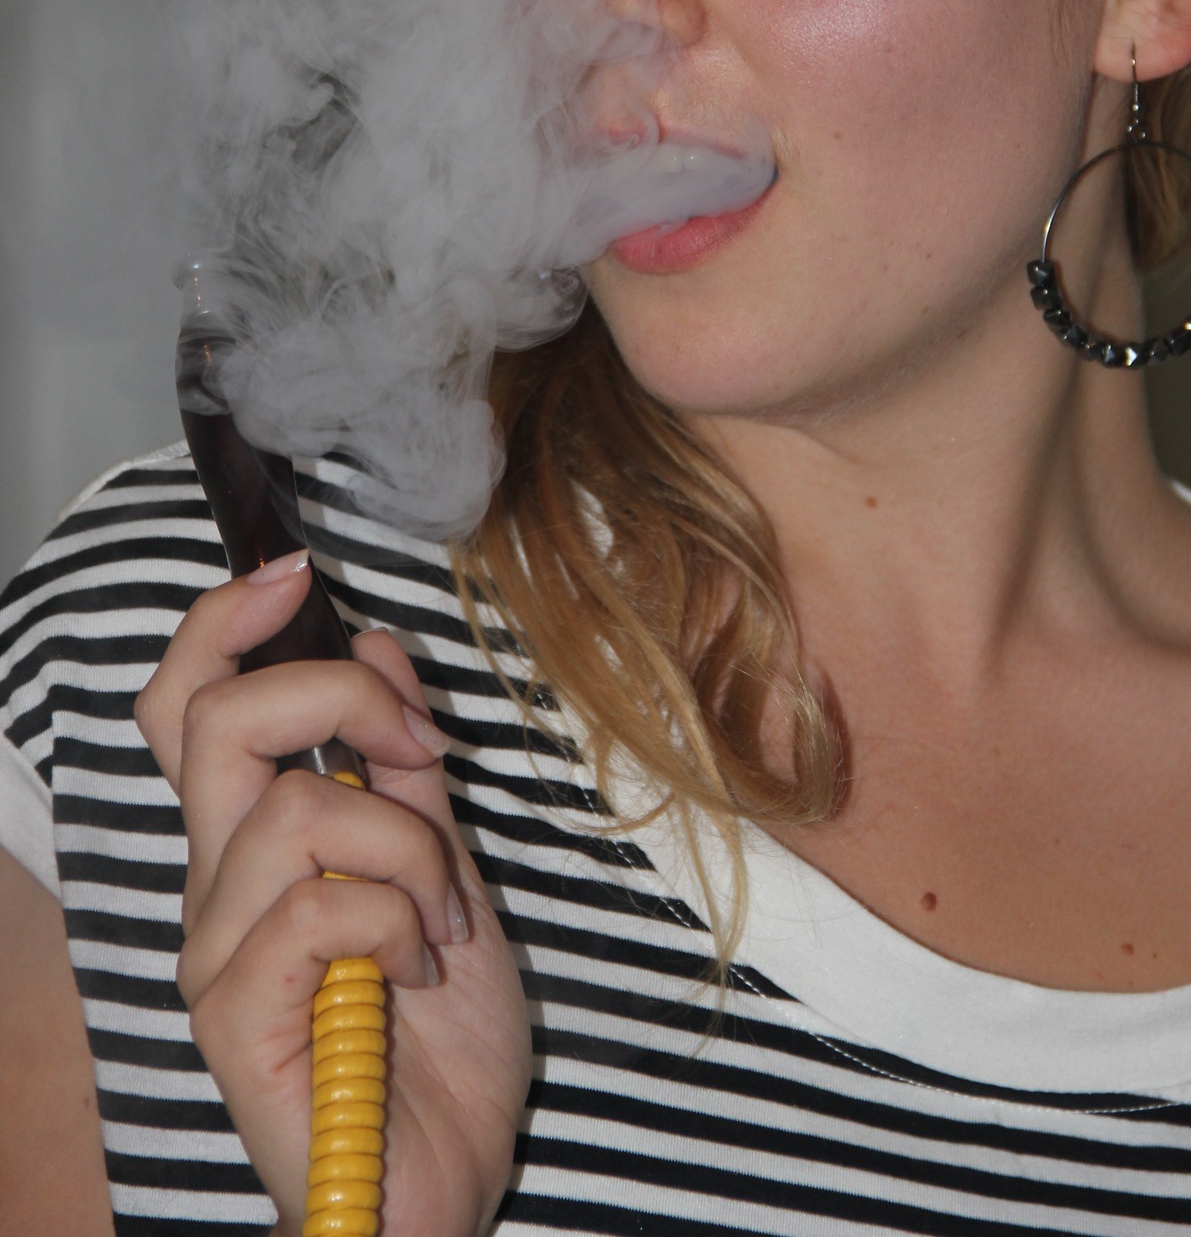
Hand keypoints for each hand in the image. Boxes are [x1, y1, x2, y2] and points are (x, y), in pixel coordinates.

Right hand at [135, 555, 530, 1236]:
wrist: (443, 1182)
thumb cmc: (438, 1036)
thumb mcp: (445, 866)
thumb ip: (406, 765)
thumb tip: (378, 642)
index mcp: (252, 842)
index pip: (190, 706)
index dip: (223, 622)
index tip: (294, 570)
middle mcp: (215, 888)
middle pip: (217, 724)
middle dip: (338, 696)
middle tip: (421, 748)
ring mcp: (217, 955)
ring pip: (295, 811)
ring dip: (408, 844)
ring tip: (443, 914)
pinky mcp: (234, 1021)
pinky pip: (317, 905)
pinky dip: (398, 914)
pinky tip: (418, 966)